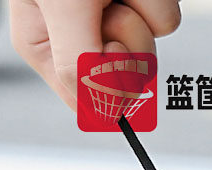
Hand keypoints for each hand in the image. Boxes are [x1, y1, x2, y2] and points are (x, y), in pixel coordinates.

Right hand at [9, 0, 181, 109]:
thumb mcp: (61, 6)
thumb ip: (79, 67)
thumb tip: (106, 117)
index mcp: (46, 48)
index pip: (87, 101)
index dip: (108, 83)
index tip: (108, 49)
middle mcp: (78, 38)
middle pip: (123, 78)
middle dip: (127, 43)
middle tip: (109, 5)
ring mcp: (111, 18)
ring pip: (149, 48)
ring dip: (142, 13)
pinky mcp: (139, 1)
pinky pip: (165, 21)